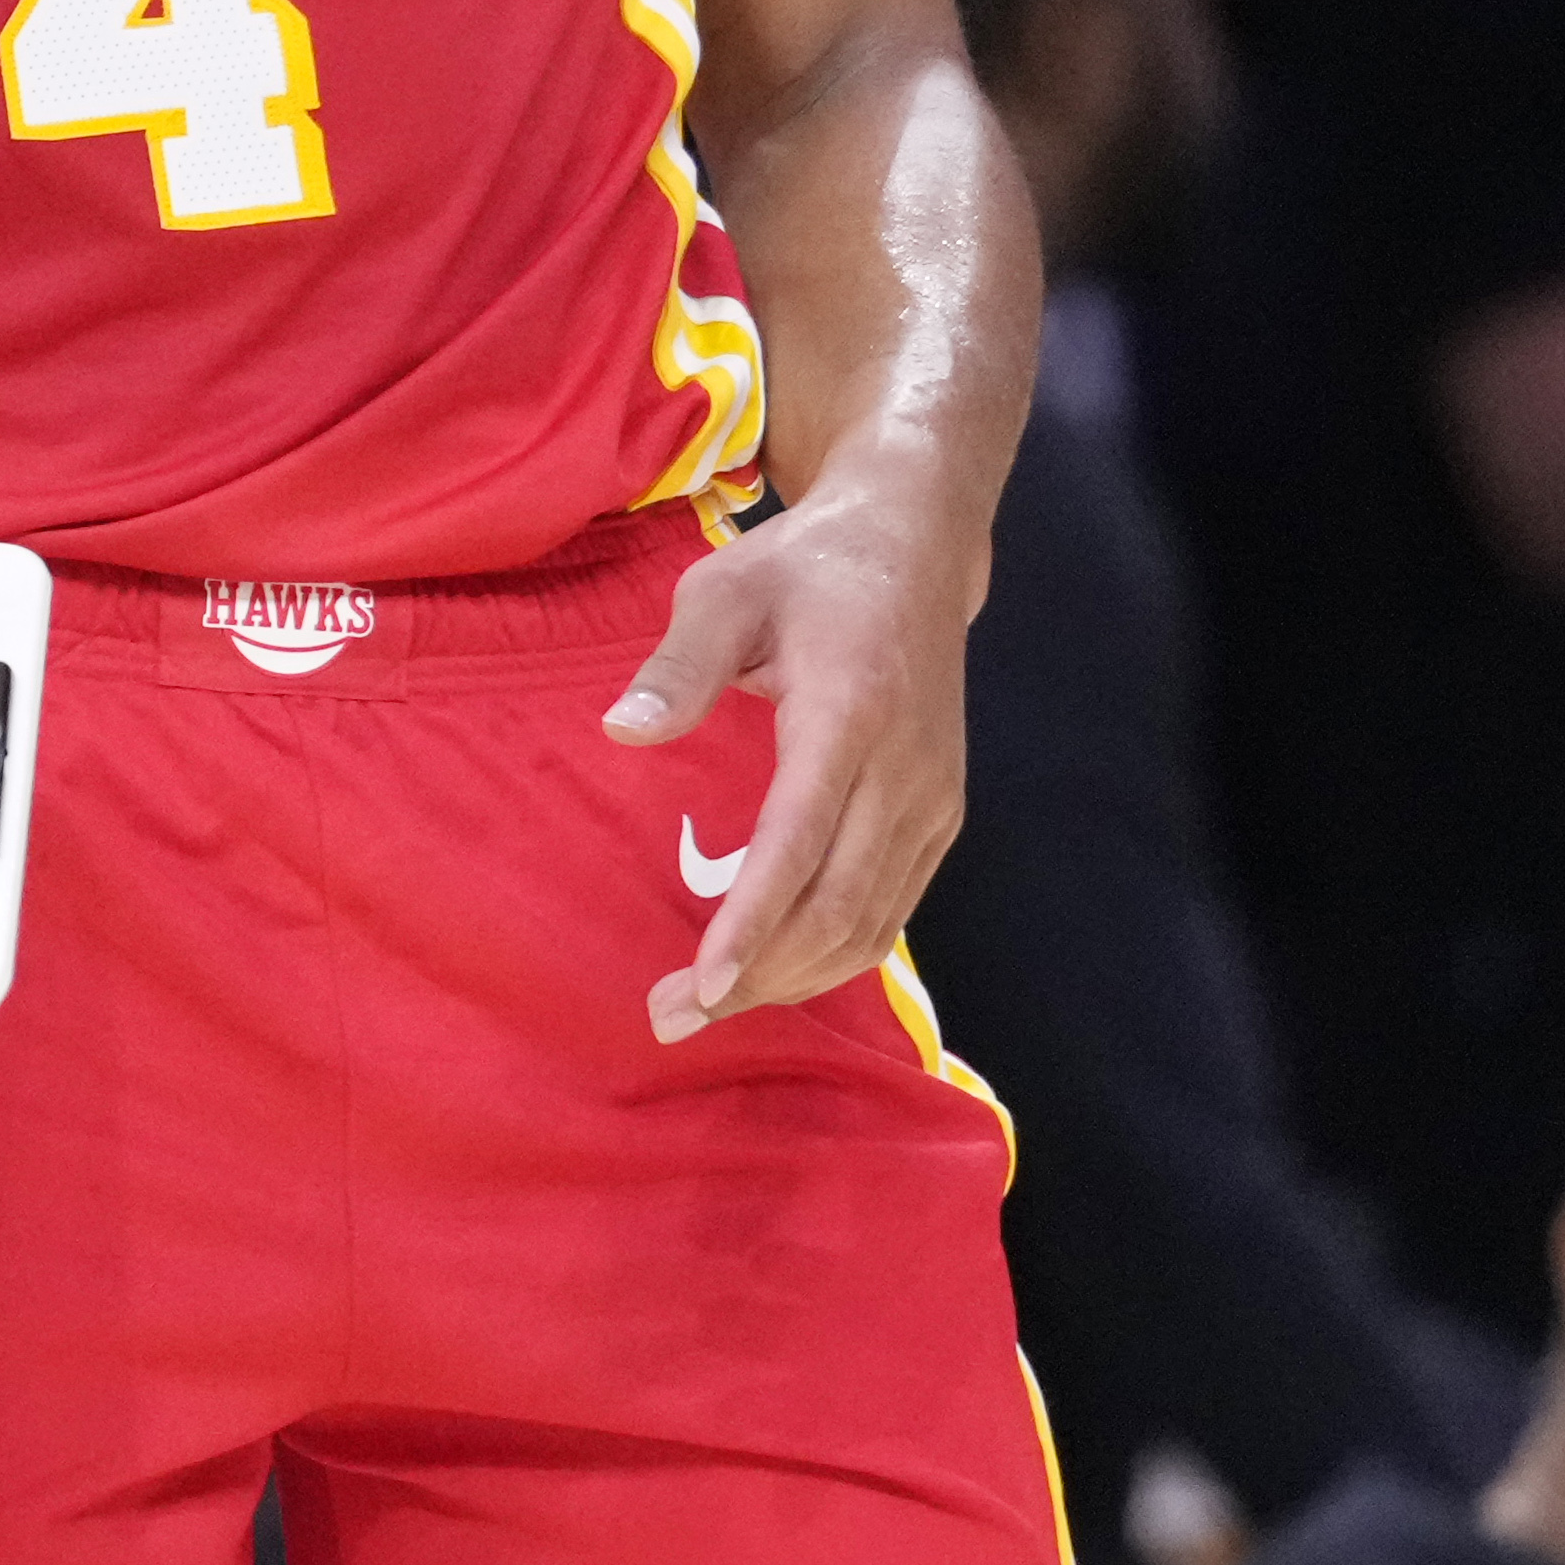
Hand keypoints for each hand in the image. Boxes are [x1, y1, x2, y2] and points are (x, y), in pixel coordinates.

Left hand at [603, 488, 972, 1045]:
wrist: (915, 547)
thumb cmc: (806, 567)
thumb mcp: (725, 588)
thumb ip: (679, 666)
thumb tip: (623, 731)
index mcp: (851, 716)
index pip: (802, 842)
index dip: (754, 922)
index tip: (705, 984)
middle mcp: (906, 772)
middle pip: (838, 905)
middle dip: (758, 975)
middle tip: (672, 1017)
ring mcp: (934, 801)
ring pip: (871, 924)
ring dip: (793, 979)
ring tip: (708, 1009)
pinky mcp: (941, 815)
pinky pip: (892, 909)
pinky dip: (834, 954)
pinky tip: (775, 973)